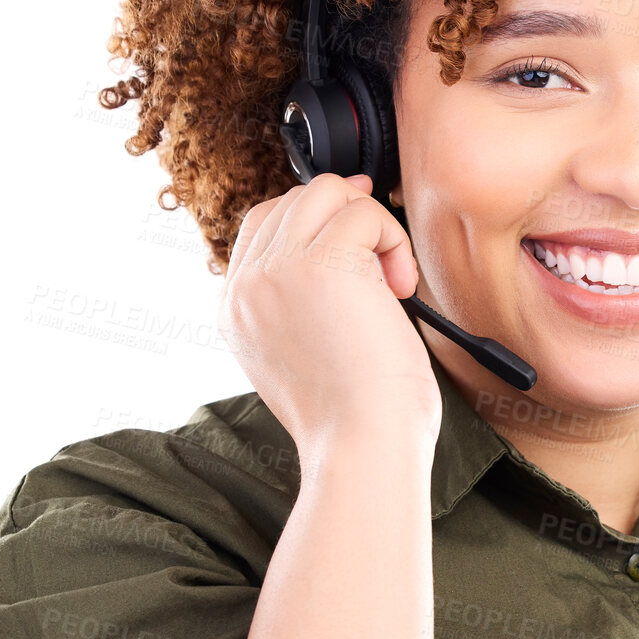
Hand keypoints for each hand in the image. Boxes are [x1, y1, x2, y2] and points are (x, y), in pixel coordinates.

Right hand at [218, 173, 441, 453]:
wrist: (363, 447)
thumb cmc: (356, 414)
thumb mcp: (308, 348)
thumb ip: (304, 293)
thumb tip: (347, 225)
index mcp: (237, 308)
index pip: (263, 225)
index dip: (317, 223)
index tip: (362, 245)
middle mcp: (247, 285)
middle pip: (295, 200)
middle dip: (350, 223)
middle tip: (383, 277)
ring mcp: (277, 271)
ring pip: (327, 191)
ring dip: (373, 225)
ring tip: (392, 280)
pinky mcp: (320, 264)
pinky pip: (362, 211)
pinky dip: (394, 239)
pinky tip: (401, 286)